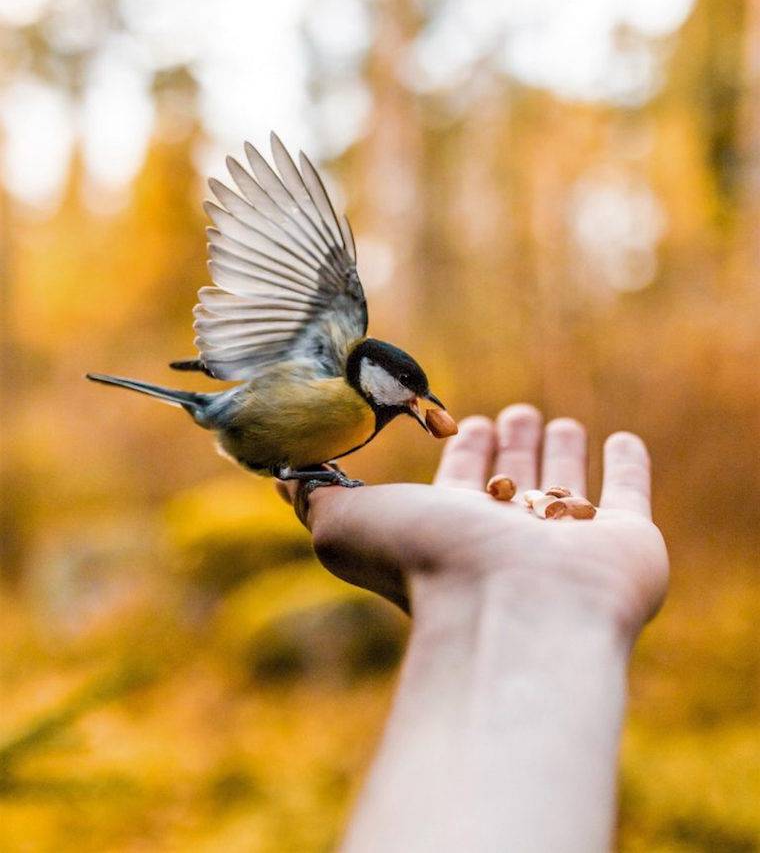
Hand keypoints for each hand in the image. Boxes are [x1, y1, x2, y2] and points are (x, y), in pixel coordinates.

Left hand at [282, 405, 667, 640]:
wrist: (509, 609)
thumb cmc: (425, 565)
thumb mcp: (346, 523)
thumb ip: (316, 496)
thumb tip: (278, 477)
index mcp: (453, 530)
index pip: (460, 484)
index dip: (463, 454)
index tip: (462, 420)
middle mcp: (509, 538)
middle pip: (511, 484)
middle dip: (509, 447)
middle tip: (514, 413)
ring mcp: (567, 544)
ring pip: (563, 488)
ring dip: (558, 453)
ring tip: (553, 421)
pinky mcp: (624, 544)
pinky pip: (628, 496)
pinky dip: (628, 468)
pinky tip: (622, 440)